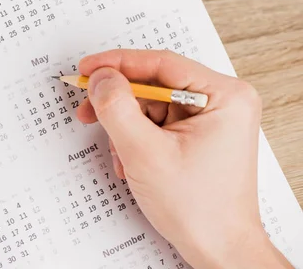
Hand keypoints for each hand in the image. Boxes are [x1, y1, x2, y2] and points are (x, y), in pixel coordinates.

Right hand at [76, 50, 291, 268]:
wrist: (218, 250)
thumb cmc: (199, 209)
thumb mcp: (145, 153)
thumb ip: (117, 108)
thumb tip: (100, 77)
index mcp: (225, 96)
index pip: (161, 63)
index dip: (118, 63)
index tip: (88, 68)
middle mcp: (222, 102)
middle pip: (154, 84)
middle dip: (119, 103)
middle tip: (89, 108)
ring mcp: (210, 119)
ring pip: (150, 106)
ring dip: (126, 127)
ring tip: (121, 154)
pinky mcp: (197, 135)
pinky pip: (156, 123)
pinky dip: (136, 138)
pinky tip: (131, 160)